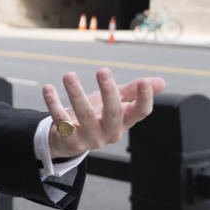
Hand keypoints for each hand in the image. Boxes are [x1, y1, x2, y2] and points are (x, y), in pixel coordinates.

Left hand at [44, 68, 165, 157]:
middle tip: (103, 70)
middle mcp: (109, 132)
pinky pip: (60, 120)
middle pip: (113, 113)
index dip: (145, 99)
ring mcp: (89, 138)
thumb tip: (160, 82)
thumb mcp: (114, 103)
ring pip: (84, 115)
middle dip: (109, 92)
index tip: (145, 82)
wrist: (69, 139)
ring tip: (69, 75)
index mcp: (124, 122)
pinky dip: (53, 103)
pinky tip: (48, 88)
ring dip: (76, 93)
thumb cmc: (95, 116)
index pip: (140, 113)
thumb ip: (132, 92)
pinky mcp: (69, 139)